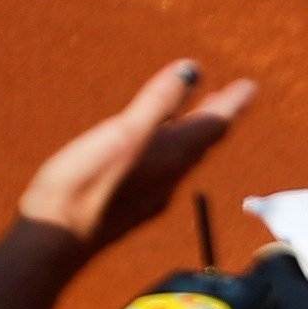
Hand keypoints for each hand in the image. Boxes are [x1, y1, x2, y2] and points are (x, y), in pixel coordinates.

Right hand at [20, 58, 259, 252]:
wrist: (57, 238)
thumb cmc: (87, 184)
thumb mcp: (126, 134)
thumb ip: (159, 103)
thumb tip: (192, 71)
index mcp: (172, 155)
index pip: (214, 124)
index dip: (233, 103)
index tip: (250, 86)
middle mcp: (169, 175)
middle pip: (203, 140)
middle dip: (217, 115)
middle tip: (230, 97)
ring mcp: (150, 191)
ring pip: (184, 155)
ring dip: (195, 132)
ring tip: (198, 115)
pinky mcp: (131, 201)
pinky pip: (162, 167)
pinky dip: (169, 147)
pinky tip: (155, 149)